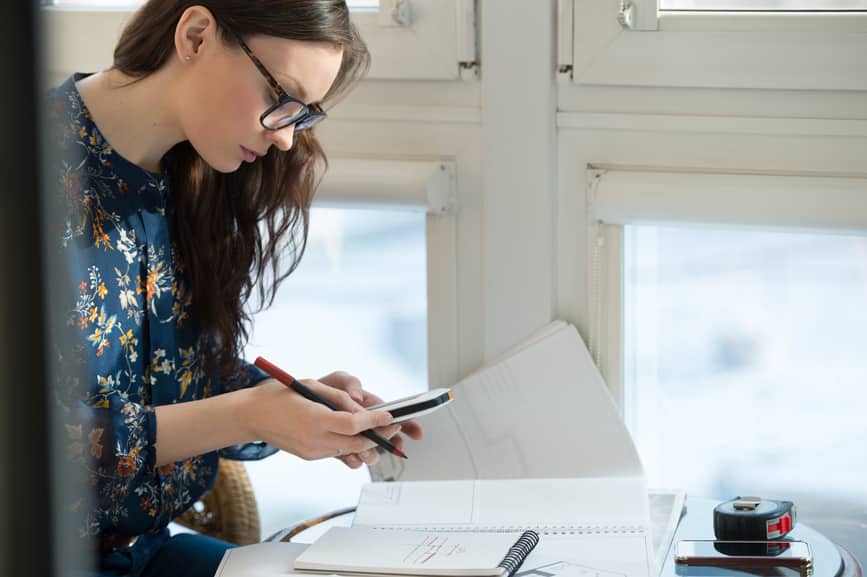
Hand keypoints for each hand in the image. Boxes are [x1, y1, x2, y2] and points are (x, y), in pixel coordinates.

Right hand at [238, 377, 399, 461]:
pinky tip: (353, 434)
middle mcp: (313, 439)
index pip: (353, 425)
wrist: (252, 415)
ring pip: (349, 451)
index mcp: (314, 419)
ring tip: (379, 431)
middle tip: (392, 427)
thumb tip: (360, 407)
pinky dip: (348, 444)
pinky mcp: (309, 456)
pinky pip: (336, 452)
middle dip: (378, 436)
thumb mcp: (311, 386)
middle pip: (356, 443)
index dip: (375, 422)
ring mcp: (311, 451)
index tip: (390, 417)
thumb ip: (338, 397)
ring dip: (366, 442)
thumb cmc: (280, 396)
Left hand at [318, 371, 423, 468]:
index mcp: (365, 406)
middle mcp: (361, 424)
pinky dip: (354, 460)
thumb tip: (358, 399)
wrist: (286, 408)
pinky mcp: (336, 449)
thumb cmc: (312, 390)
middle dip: (391, 442)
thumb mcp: (333, 378)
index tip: (417, 432)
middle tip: (391, 444)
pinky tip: (350, 456)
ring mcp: (349, 437)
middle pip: (385, 437)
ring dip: (372, 453)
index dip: (408, 424)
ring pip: (369, 452)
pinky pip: (351, 459)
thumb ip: (349, 383)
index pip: (392, 415)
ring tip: (365, 450)